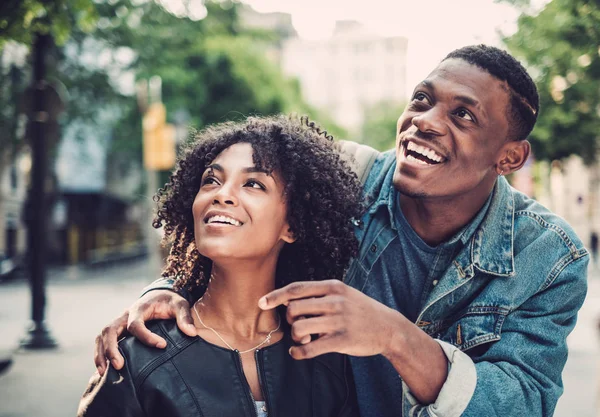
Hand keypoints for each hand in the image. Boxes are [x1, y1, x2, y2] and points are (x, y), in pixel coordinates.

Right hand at [93, 290, 194, 374]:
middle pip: (109, 330)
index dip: (146, 336)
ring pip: (102, 336)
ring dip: (101, 354)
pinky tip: (104, 371)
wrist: (161, 295)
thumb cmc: (170, 301)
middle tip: (119, 366)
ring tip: (104, 373)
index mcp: (140, 308)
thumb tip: (191, 333)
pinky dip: (101, 355)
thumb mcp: (180, 304)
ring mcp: (119, 323)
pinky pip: (103, 341)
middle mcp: (125, 315)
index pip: (136, 324)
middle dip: (111, 349)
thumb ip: (185, 317)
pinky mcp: (118, 331)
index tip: (162, 346)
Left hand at [258, 280, 402, 359]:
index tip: (262, 302)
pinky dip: (299, 353)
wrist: (389, 327)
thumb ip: (319, 295)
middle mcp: (335, 301)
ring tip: (303, 339)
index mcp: (333, 286)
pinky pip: (310, 348)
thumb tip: (289, 302)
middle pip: (294, 308)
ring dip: (296, 337)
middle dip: (290, 319)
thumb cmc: (360, 310)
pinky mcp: (342, 340)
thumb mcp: (343, 293)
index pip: (297, 288)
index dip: (276, 295)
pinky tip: (298, 353)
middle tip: (299, 325)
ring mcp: (339, 321)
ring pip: (299, 328)